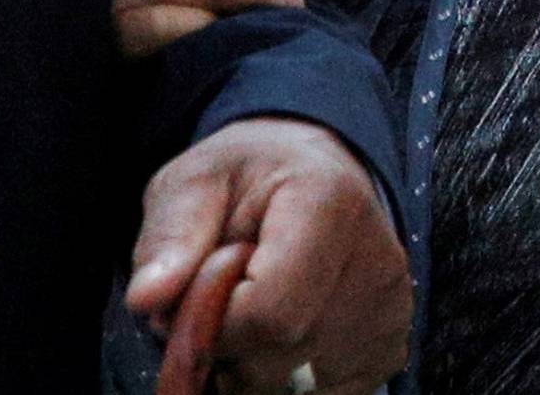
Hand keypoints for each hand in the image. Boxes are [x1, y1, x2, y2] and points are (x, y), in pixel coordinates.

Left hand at [127, 117, 411, 394]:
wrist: (309, 168)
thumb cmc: (247, 174)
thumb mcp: (194, 181)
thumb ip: (169, 236)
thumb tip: (147, 301)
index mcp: (328, 202)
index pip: (270, 314)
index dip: (214, 322)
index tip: (194, 293)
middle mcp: (377, 259)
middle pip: (284, 357)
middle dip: (230, 346)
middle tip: (218, 298)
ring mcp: (391, 309)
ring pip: (301, 386)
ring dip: (256, 364)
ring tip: (250, 306)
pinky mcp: (392, 344)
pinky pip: (324, 393)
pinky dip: (288, 374)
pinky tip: (283, 327)